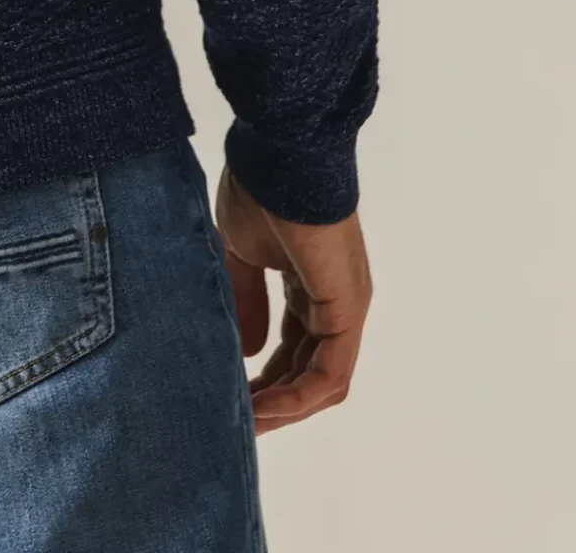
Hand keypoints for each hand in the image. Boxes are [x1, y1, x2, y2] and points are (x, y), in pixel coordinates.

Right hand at [214, 163, 371, 432]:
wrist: (282, 153)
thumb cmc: (260, 188)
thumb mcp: (241, 251)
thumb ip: (247, 299)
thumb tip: (247, 351)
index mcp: (312, 283)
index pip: (293, 346)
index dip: (263, 375)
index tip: (228, 393)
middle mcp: (336, 301)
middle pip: (309, 370)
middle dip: (272, 399)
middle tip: (234, 420)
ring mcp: (346, 307)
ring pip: (321, 380)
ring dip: (284, 407)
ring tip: (244, 422)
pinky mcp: (347, 310)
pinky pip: (329, 372)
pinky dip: (297, 397)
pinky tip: (263, 408)